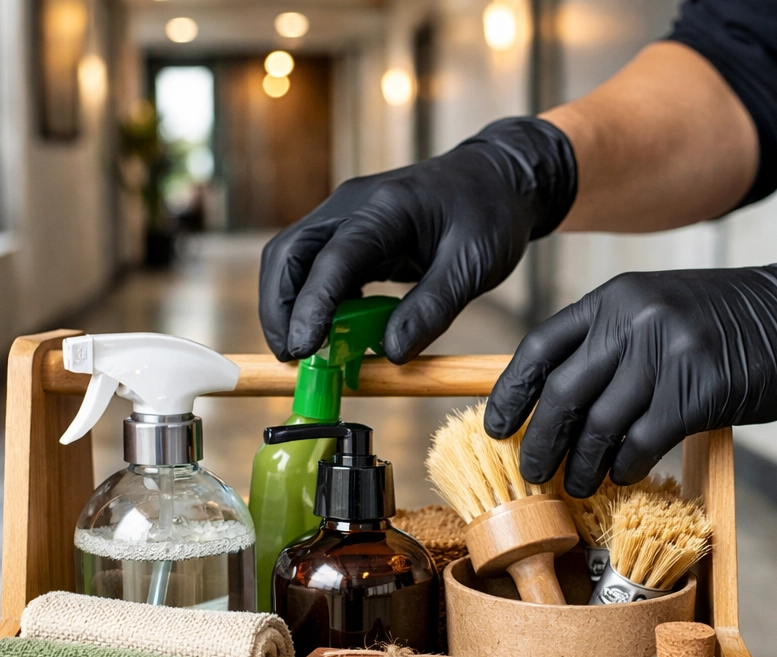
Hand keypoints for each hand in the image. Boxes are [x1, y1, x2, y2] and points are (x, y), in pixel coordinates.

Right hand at [259, 118, 576, 362]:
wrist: (497, 178)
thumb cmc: (489, 215)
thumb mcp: (473, 265)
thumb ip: (431, 309)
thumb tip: (391, 354)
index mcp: (386, 208)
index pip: (333, 258)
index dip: (313, 306)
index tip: (303, 349)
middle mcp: (352, 207)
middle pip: (289, 254)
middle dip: (280, 308)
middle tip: (291, 357)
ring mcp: (345, 218)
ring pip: (291, 260)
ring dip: (288, 307)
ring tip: (300, 353)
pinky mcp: (349, 235)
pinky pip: (313, 268)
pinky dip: (310, 303)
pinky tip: (325, 335)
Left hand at [484, 249, 776, 496]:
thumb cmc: (719, 325)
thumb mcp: (653, 312)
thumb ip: (604, 346)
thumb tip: (550, 401)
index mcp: (613, 300)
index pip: (540, 348)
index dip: (511, 393)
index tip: (496, 427)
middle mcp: (633, 321)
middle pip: (562, 394)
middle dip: (540, 442)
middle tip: (534, 473)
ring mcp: (665, 353)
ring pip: (599, 426)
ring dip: (583, 466)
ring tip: (579, 485)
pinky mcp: (696, 390)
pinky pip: (641, 442)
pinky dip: (626, 467)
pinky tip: (623, 476)